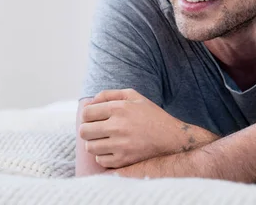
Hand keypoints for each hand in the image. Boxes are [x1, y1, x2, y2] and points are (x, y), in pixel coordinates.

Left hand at [79, 89, 199, 168]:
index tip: (92, 118)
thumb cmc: (150, 114)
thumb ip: (109, 94)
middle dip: (87, 130)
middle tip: (96, 130)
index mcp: (119, 108)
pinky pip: (100, 160)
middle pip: (84, 131)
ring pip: (90, 147)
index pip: (86, 113)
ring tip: (105, 140)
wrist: (171, 137)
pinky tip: (113, 150)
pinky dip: (103, 156)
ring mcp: (121, 145)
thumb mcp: (133, 96)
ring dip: (95, 143)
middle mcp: (118, 126)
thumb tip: (89, 102)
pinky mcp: (124, 160)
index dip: (86, 116)